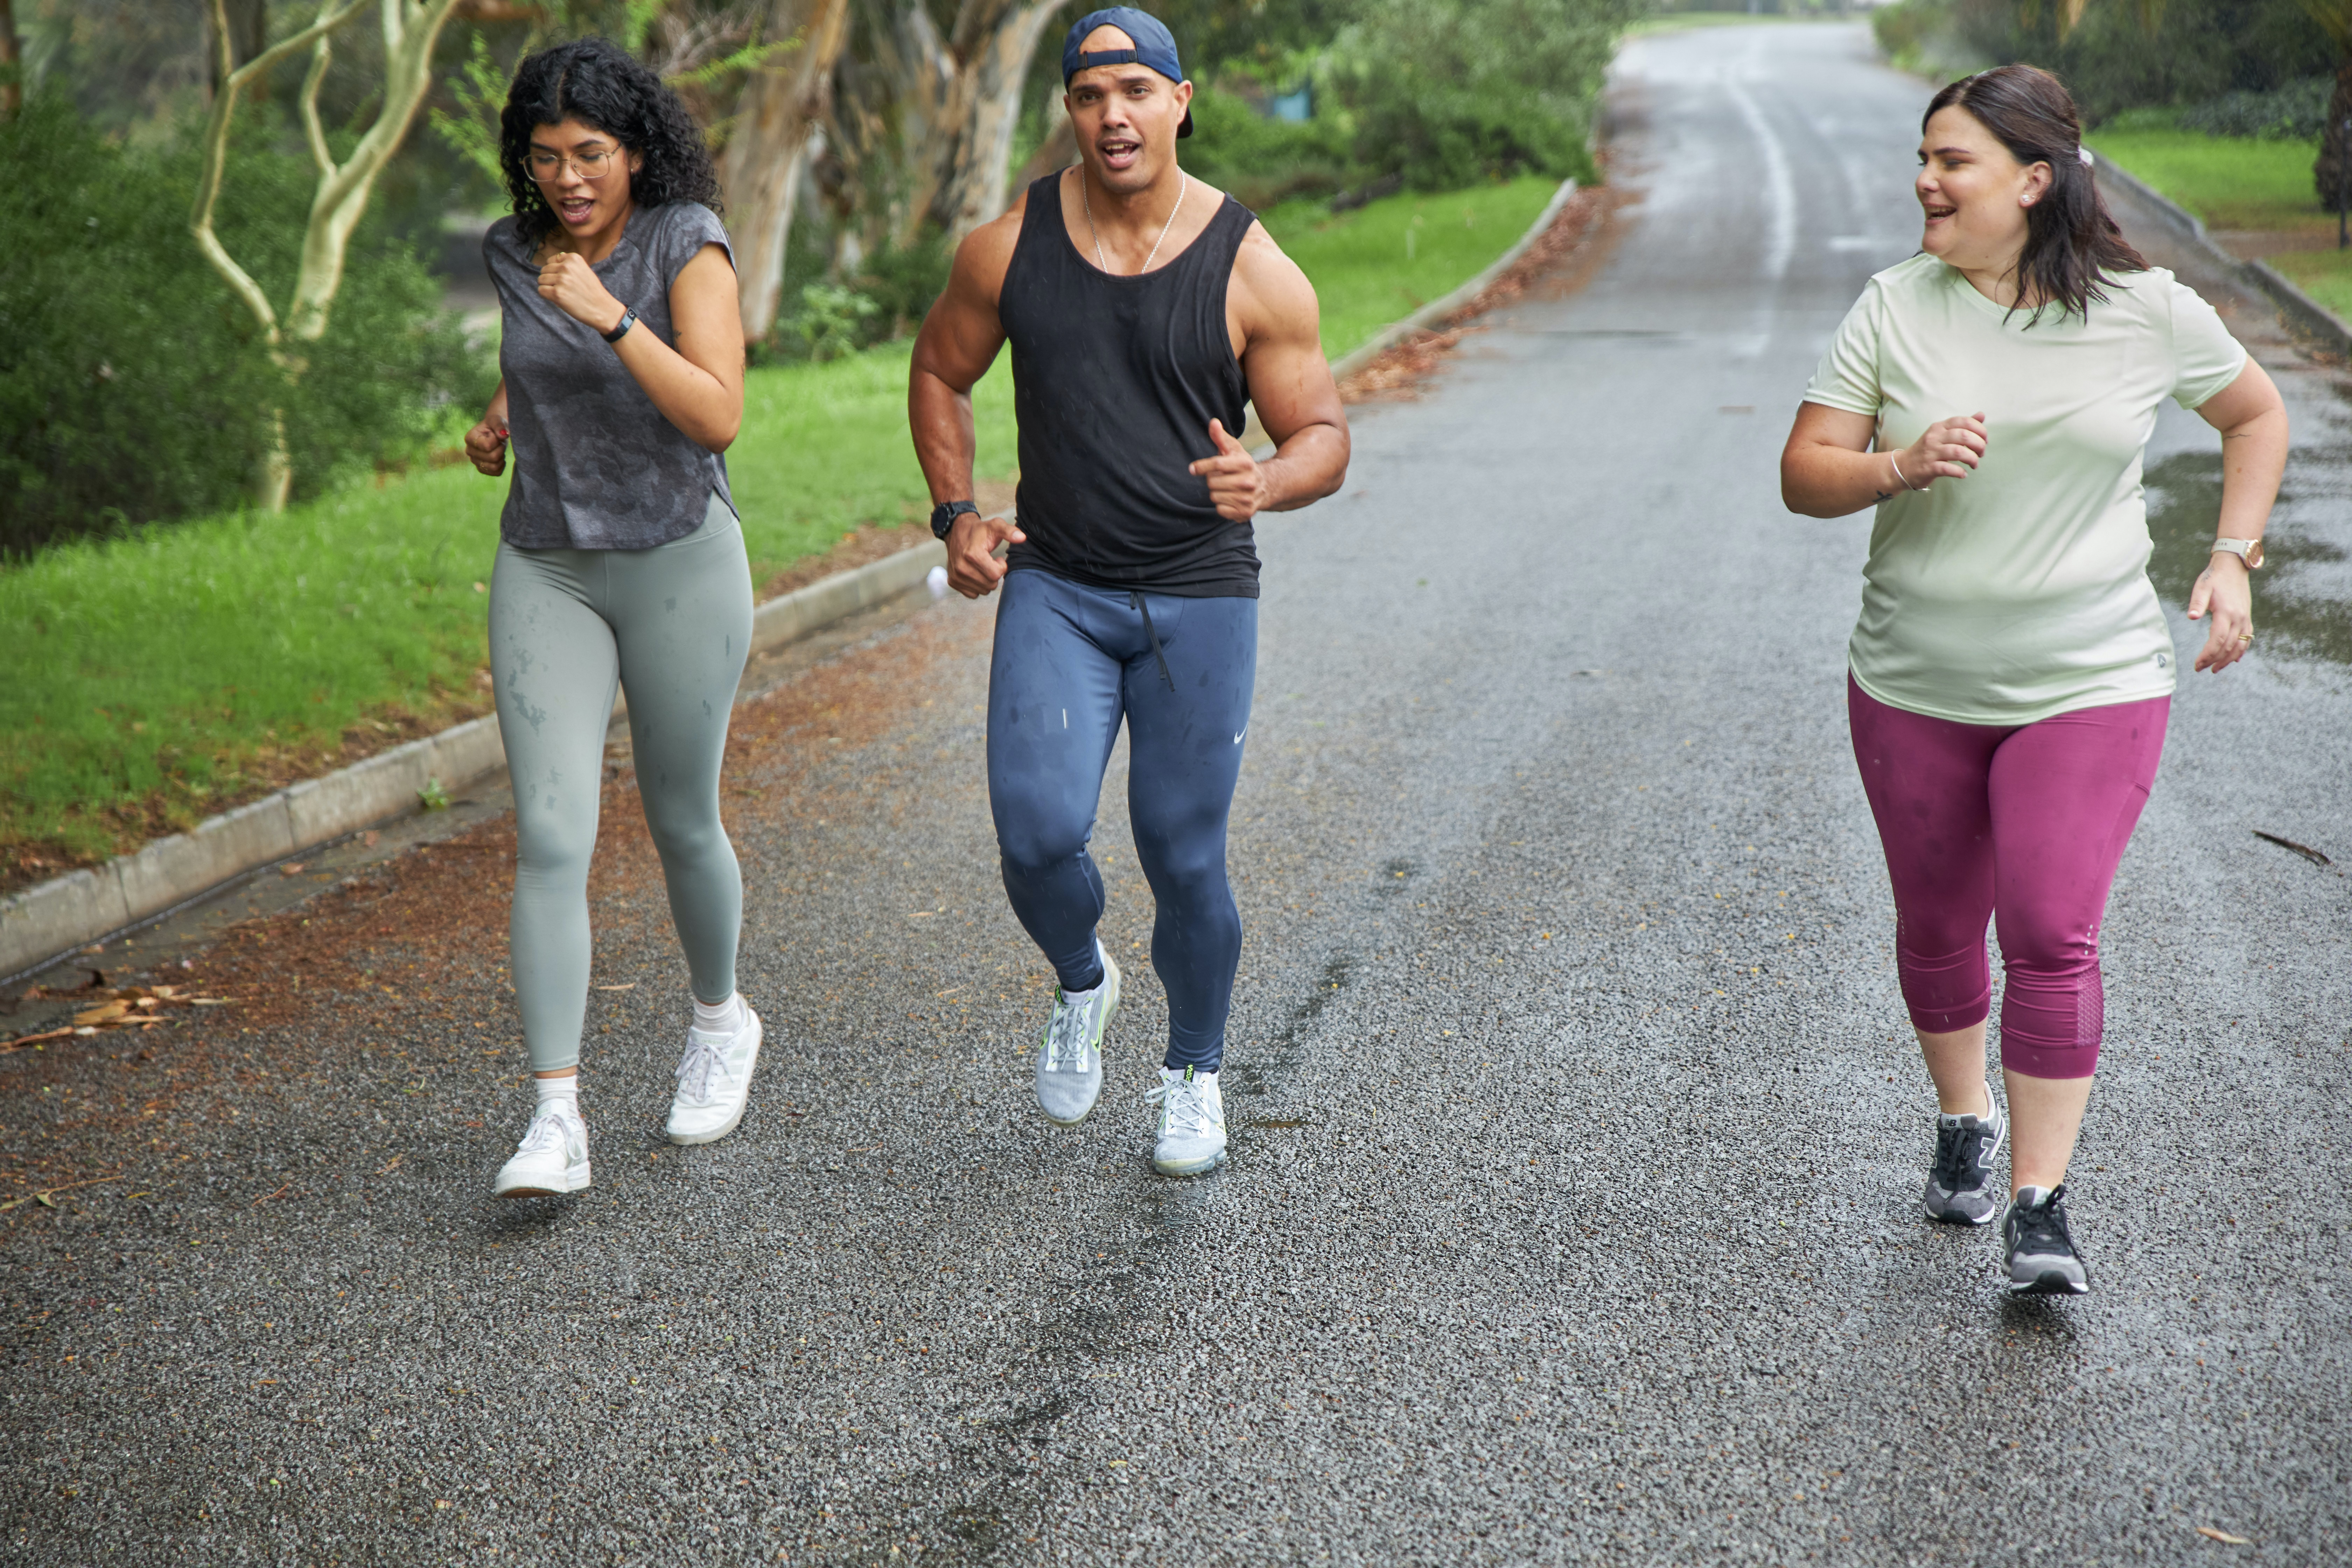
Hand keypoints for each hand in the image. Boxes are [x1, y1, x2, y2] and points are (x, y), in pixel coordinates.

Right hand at [463, 415, 508, 476]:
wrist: (495, 431)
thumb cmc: (495, 424)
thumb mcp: (497, 420)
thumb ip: (499, 425)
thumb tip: (504, 435)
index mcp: (469, 438)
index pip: (487, 446)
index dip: (497, 441)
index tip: (496, 435)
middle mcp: (469, 451)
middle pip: (492, 457)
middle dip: (501, 449)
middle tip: (500, 443)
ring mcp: (475, 461)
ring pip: (494, 467)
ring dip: (501, 458)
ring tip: (499, 449)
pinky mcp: (482, 468)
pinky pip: (496, 473)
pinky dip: (501, 466)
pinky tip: (500, 457)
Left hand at [537, 251, 623, 333]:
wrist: (602, 308)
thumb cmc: (592, 291)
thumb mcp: (583, 270)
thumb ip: (568, 265)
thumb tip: (549, 264)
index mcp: (573, 258)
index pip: (551, 260)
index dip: (555, 270)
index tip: (565, 279)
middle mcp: (566, 267)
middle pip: (544, 269)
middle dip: (550, 279)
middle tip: (564, 288)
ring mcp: (561, 280)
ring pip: (541, 280)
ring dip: (548, 287)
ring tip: (561, 293)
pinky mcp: (557, 293)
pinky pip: (541, 290)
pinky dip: (546, 295)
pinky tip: (558, 299)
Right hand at [944, 511, 1026, 598]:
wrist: (956, 531)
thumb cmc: (978, 531)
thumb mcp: (995, 526)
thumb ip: (1009, 531)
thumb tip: (1022, 538)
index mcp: (972, 554)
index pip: (996, 574)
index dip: (1001, 567)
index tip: (997, 558)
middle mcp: (961, 567)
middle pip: (990, 584)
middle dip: (994, 574)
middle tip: (989, 562)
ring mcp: (956, 576)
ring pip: (983, 591)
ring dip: (986, 581)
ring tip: (982, 566)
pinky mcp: (953, 582)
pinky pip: (973, 594)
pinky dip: (977, 586)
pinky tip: (974, 573)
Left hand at [1188, 419, 1271, 520]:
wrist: (1266, 486)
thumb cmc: (1242, 465)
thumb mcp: (1233, 449)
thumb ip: (1220, 436)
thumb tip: (1213, 422)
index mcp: (1245, 463)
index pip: (1217, 464)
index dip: (1201, 466)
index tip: (1192, 469)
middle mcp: (1249, 481)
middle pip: (1212, 482)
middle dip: (1212, 479)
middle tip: (1222, 478)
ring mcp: (1248, 498)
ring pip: (1214, 496)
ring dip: (1217, 493)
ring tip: (1228, 488)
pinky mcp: (1245, 512)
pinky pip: (1220, 510)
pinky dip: (1222, 505)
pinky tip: (1231, 499)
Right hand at [1896, 412, 1988, 488]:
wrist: (1902, 467)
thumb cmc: (1927, 450)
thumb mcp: (1943, 434)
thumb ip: (1962, 425)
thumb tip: (1981, 415)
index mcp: (1940, 426)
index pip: (1965, 421)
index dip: (1980, 430)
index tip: (1984, 440)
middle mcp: (1934, 437)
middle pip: (1964, 436)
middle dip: (1979, 445)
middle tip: (1981, 453)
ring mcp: (1930, 452)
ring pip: (1958, 452)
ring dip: (1972, 459)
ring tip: (1974, 464)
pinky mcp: (1928, 467)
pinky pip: (1948, 469)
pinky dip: (1959, 472)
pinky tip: (1963, 474)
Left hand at [2187, 552, 2253, 672]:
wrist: (2233, 566)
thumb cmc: (2214, 577)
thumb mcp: (2202, 587)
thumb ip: (2197, 603)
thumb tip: (2191, 617)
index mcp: (2226, 612)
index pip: (2217, 640)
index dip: (2207, 655)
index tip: (2197, 664)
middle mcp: (2239, 618)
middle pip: (2228, 646)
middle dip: (2214, 660)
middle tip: (2200, 668)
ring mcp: (2245, 618)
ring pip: (2240, 646)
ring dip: (2227, 659)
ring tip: (2215, 669)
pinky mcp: (2247, 617)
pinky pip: (2247, 639)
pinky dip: (2241, 651)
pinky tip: (2234, 659)